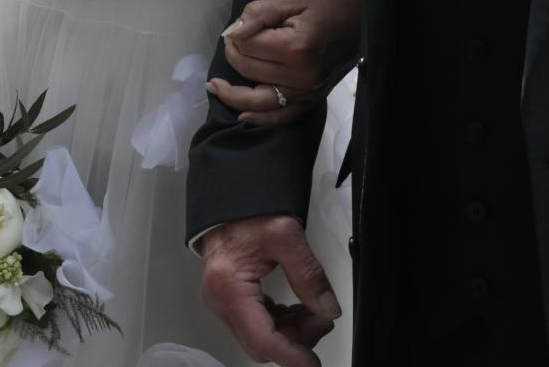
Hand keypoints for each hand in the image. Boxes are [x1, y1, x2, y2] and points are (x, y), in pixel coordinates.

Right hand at [201, 215, 340, 366]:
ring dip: (290, 332)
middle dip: (296, 341)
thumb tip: (328, 309)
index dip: (291, 356)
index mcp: (230, 288)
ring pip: (259, 338)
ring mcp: (222, 302)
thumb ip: (309, 274)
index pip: (263, 339)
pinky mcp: (228, 299)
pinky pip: (255, 324)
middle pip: (261, 344)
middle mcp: (220, 301)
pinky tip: (297, 309)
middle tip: (322, 319)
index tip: (313, 364)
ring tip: (315, 311)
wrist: (229, 198)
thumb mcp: (286, 236)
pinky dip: (280, 323)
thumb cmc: (249, 211)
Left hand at [209, 0, 361, 125]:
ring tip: (215, 87)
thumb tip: (232, 32)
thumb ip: (258, 14)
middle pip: (249, 71)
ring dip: (233, 95)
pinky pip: (282, 116)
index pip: (248, 46)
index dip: (235, 34)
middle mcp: (301, 76)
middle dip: (233, 55)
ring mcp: (306, 92)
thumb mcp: (291, 0)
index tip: (236, 26)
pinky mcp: (311, 99)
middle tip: (231, 41)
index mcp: (295, 48)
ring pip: (259, 99)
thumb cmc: (323, 8)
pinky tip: (242, 116)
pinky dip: (261, 118)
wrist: (358, 21)